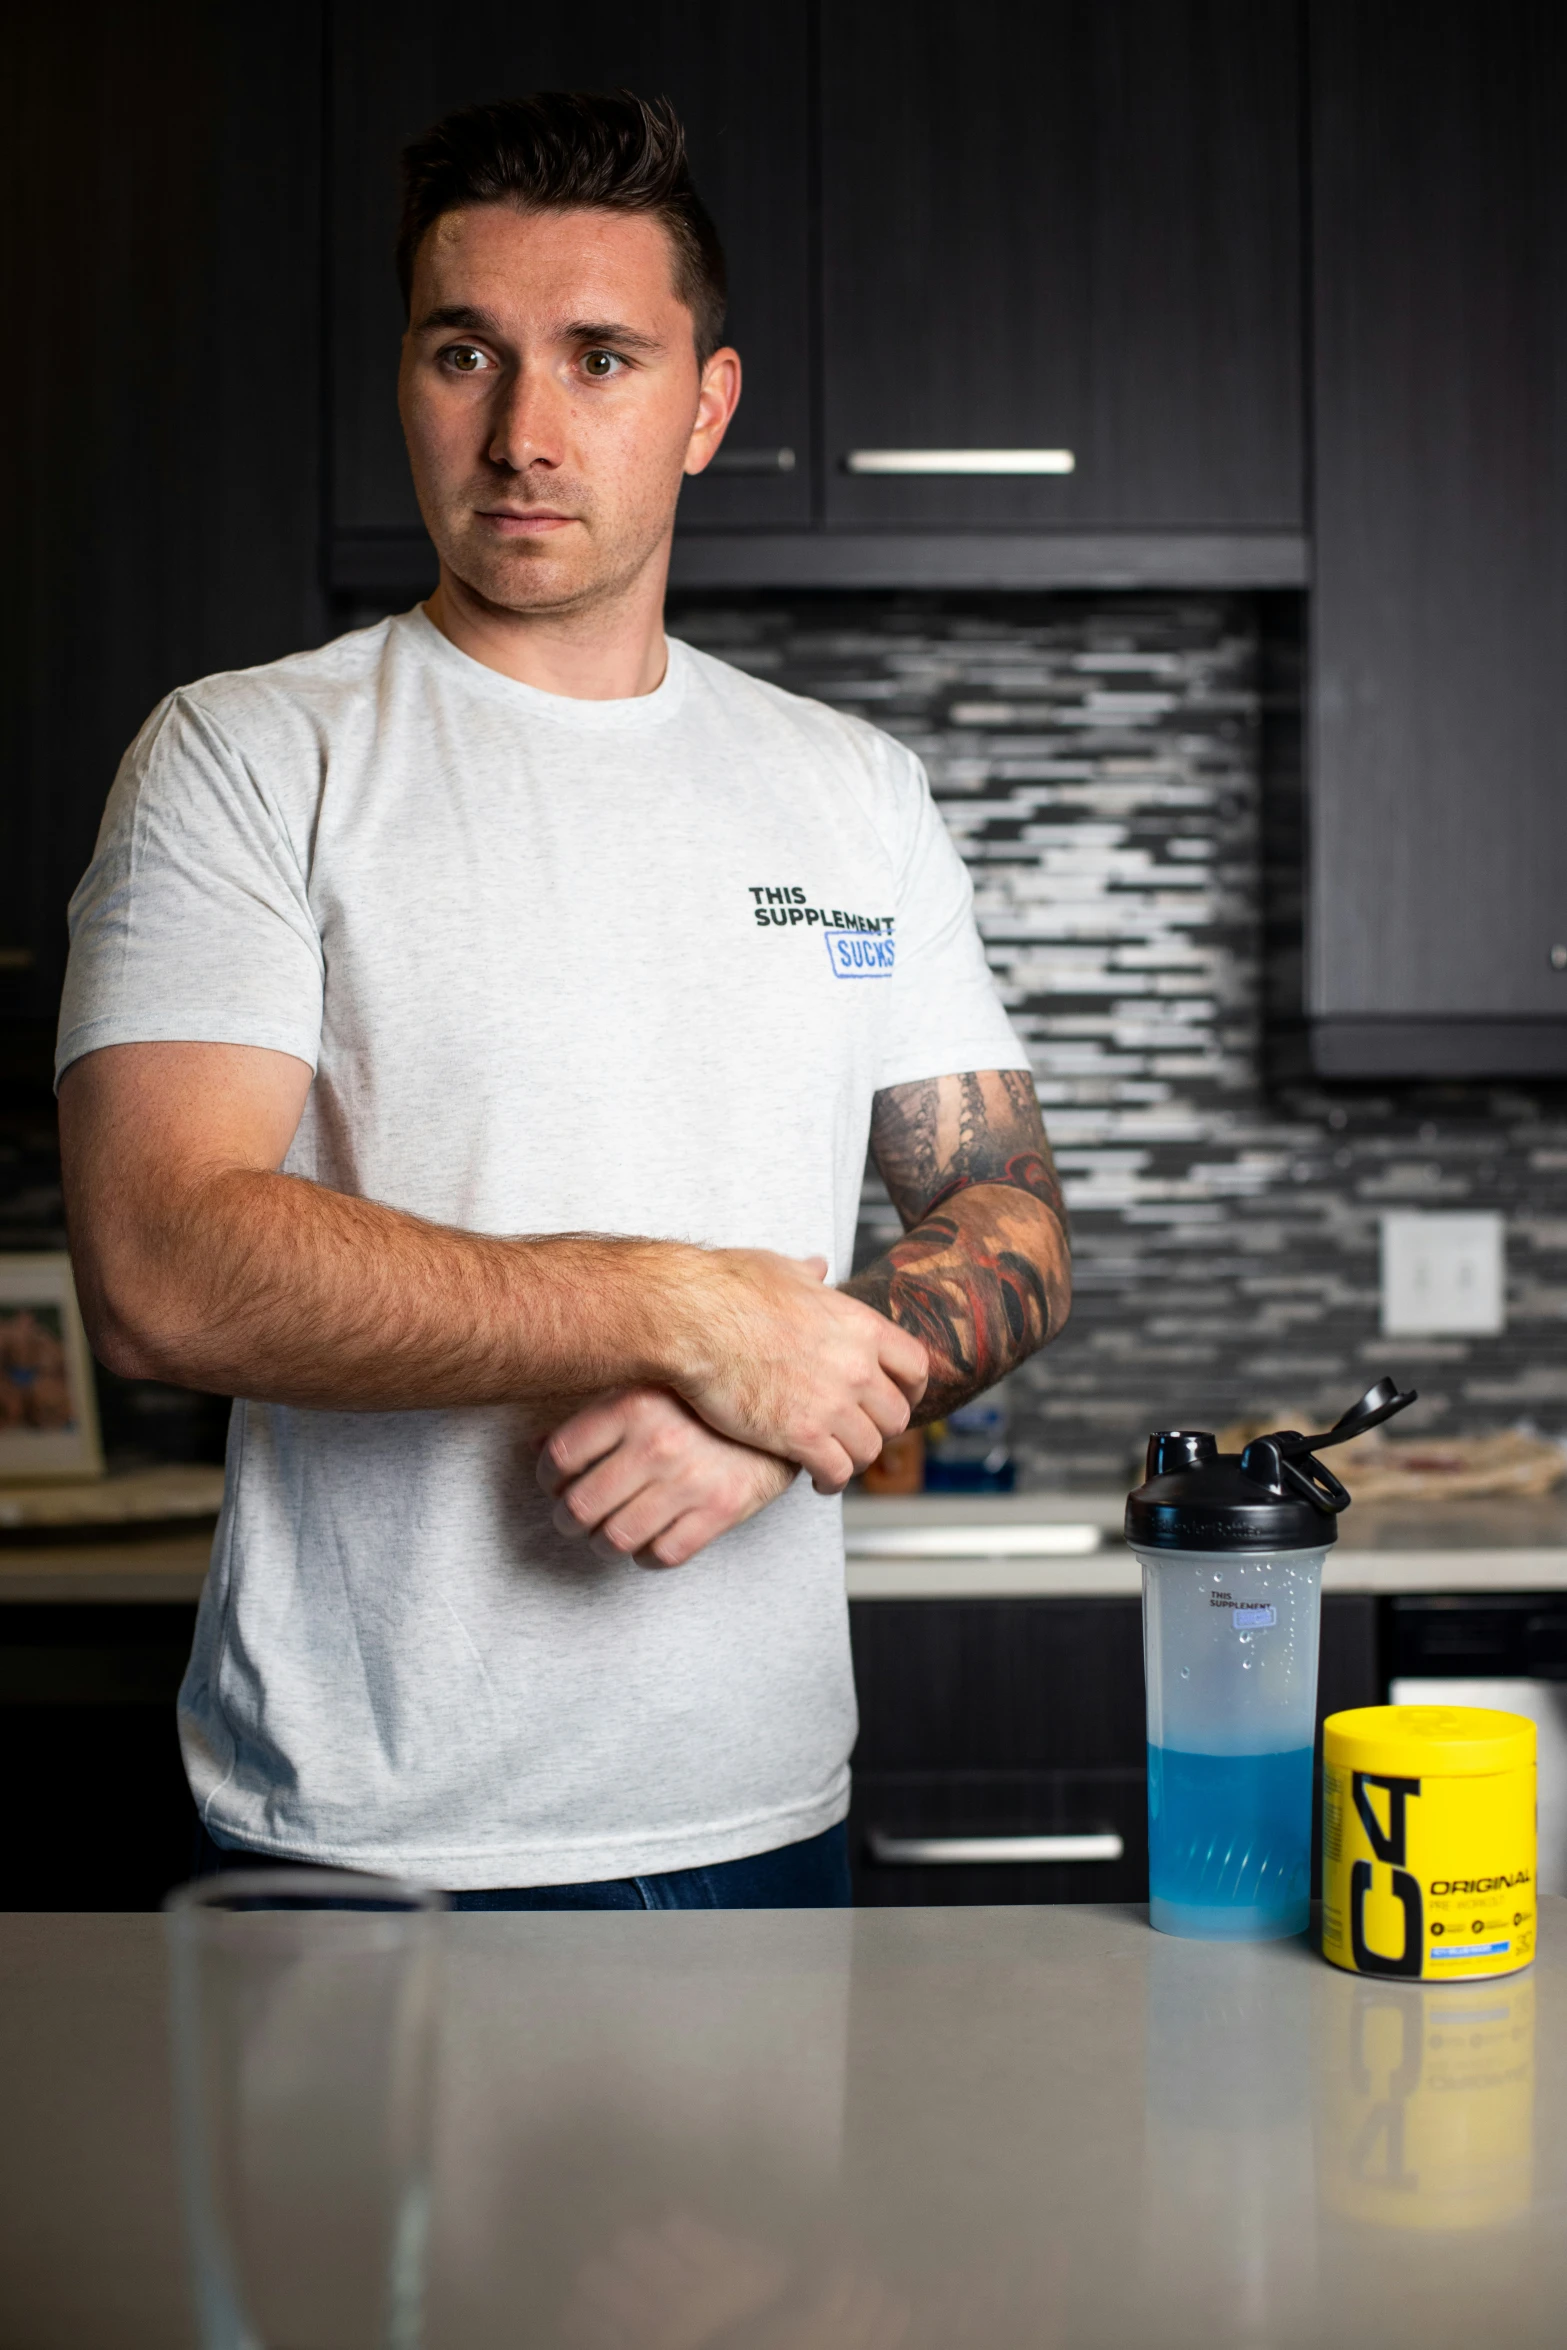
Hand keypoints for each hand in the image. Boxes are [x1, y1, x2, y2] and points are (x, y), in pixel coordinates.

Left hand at [537, 1387, 796, 1567]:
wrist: (786, 1409)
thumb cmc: (707, 1400)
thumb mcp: (648, 1389)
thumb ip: (596, 1417)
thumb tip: (539, 1449)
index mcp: (631, 1405)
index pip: (559, 1457)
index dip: (546, 1478)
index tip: (553, 1484)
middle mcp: (656, 1444)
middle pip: (579, 1507)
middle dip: (568, 1519)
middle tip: (573, 1516)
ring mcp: (689, 1481)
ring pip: (615, 1539)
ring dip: (602, 1544)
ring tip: (606, 1534)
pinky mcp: (720, 1511)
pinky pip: (663, 1555)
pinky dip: (646, 1557)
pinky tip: (648, 1541)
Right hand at [665, 1251, 927, 1493]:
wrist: (692, 1318)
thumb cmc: (726, 1289)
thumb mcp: (780, 1269)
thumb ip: (809, 1275)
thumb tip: (818, 1266)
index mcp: (859, 1325)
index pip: (915, 1366)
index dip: (910, 1390)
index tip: (898, 1400)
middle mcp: (856, 1366)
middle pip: (896, 1415)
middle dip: (879, 1428)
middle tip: (860, 1434)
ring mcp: (832, 1402)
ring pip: (869, 1449)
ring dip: (854, 1458)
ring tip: (837, 1461)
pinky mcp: (801, 1434)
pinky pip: (837, 1471)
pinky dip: (831, 1480)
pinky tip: (818, 1480)